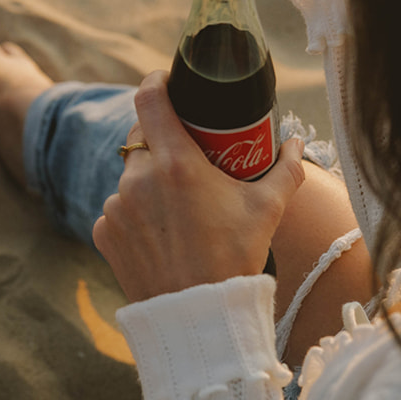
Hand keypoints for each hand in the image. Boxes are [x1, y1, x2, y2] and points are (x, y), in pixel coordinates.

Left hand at [94, 72, 305, 302]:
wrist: (198, 317)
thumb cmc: (234, 260)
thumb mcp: (266, 210)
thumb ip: (284, 170)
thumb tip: (296, 143)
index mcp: (175, 163)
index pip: (150, 99)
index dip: (157, 83)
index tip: (168, 82)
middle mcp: (138, 179)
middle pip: (142, 140)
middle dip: (162, 143)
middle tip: (188, 158)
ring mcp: (116, 207)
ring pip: (130, 178)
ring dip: (149, 183)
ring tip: (179, 208)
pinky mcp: (104, 233)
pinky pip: (119, 211)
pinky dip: (136, 215)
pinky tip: (161, 234)